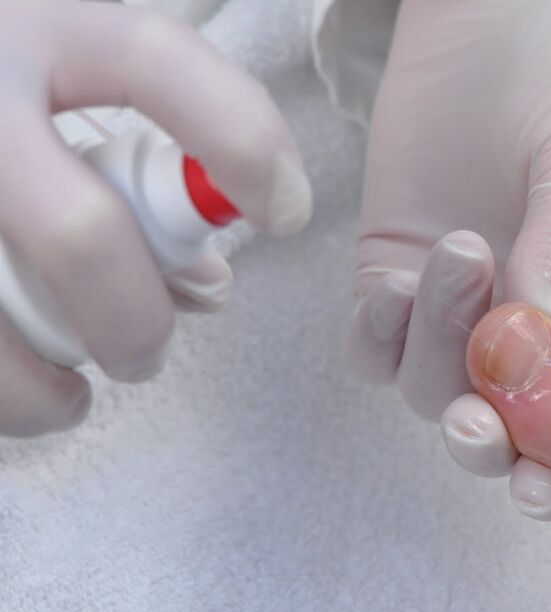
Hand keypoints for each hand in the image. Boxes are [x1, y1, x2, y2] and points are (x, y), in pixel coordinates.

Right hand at [0, 3, 310, 437]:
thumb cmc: (8, 121)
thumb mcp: (62, 103)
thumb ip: (145, 179)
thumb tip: (208, 286)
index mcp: (41, 37)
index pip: (156, 62)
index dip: (241, 140)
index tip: (288, 212)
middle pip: (81, 232)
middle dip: (134, 318)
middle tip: (148, 356)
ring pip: (6, 307)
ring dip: (52, 386)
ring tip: (72, 400)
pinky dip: (10, 397)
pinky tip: (28, 397)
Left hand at [351, 0, 550, 517]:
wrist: (502, 9)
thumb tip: (544, 339)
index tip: (546, 476)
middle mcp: (531, 327)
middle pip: (508, 429)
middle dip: (491, 443)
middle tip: (478, 425)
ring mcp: (458, 307)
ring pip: (436, 390)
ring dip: (439, 346)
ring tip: (461, 251)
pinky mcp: (393, 272)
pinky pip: (372, 346)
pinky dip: (379, 331)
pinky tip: (398, 278)